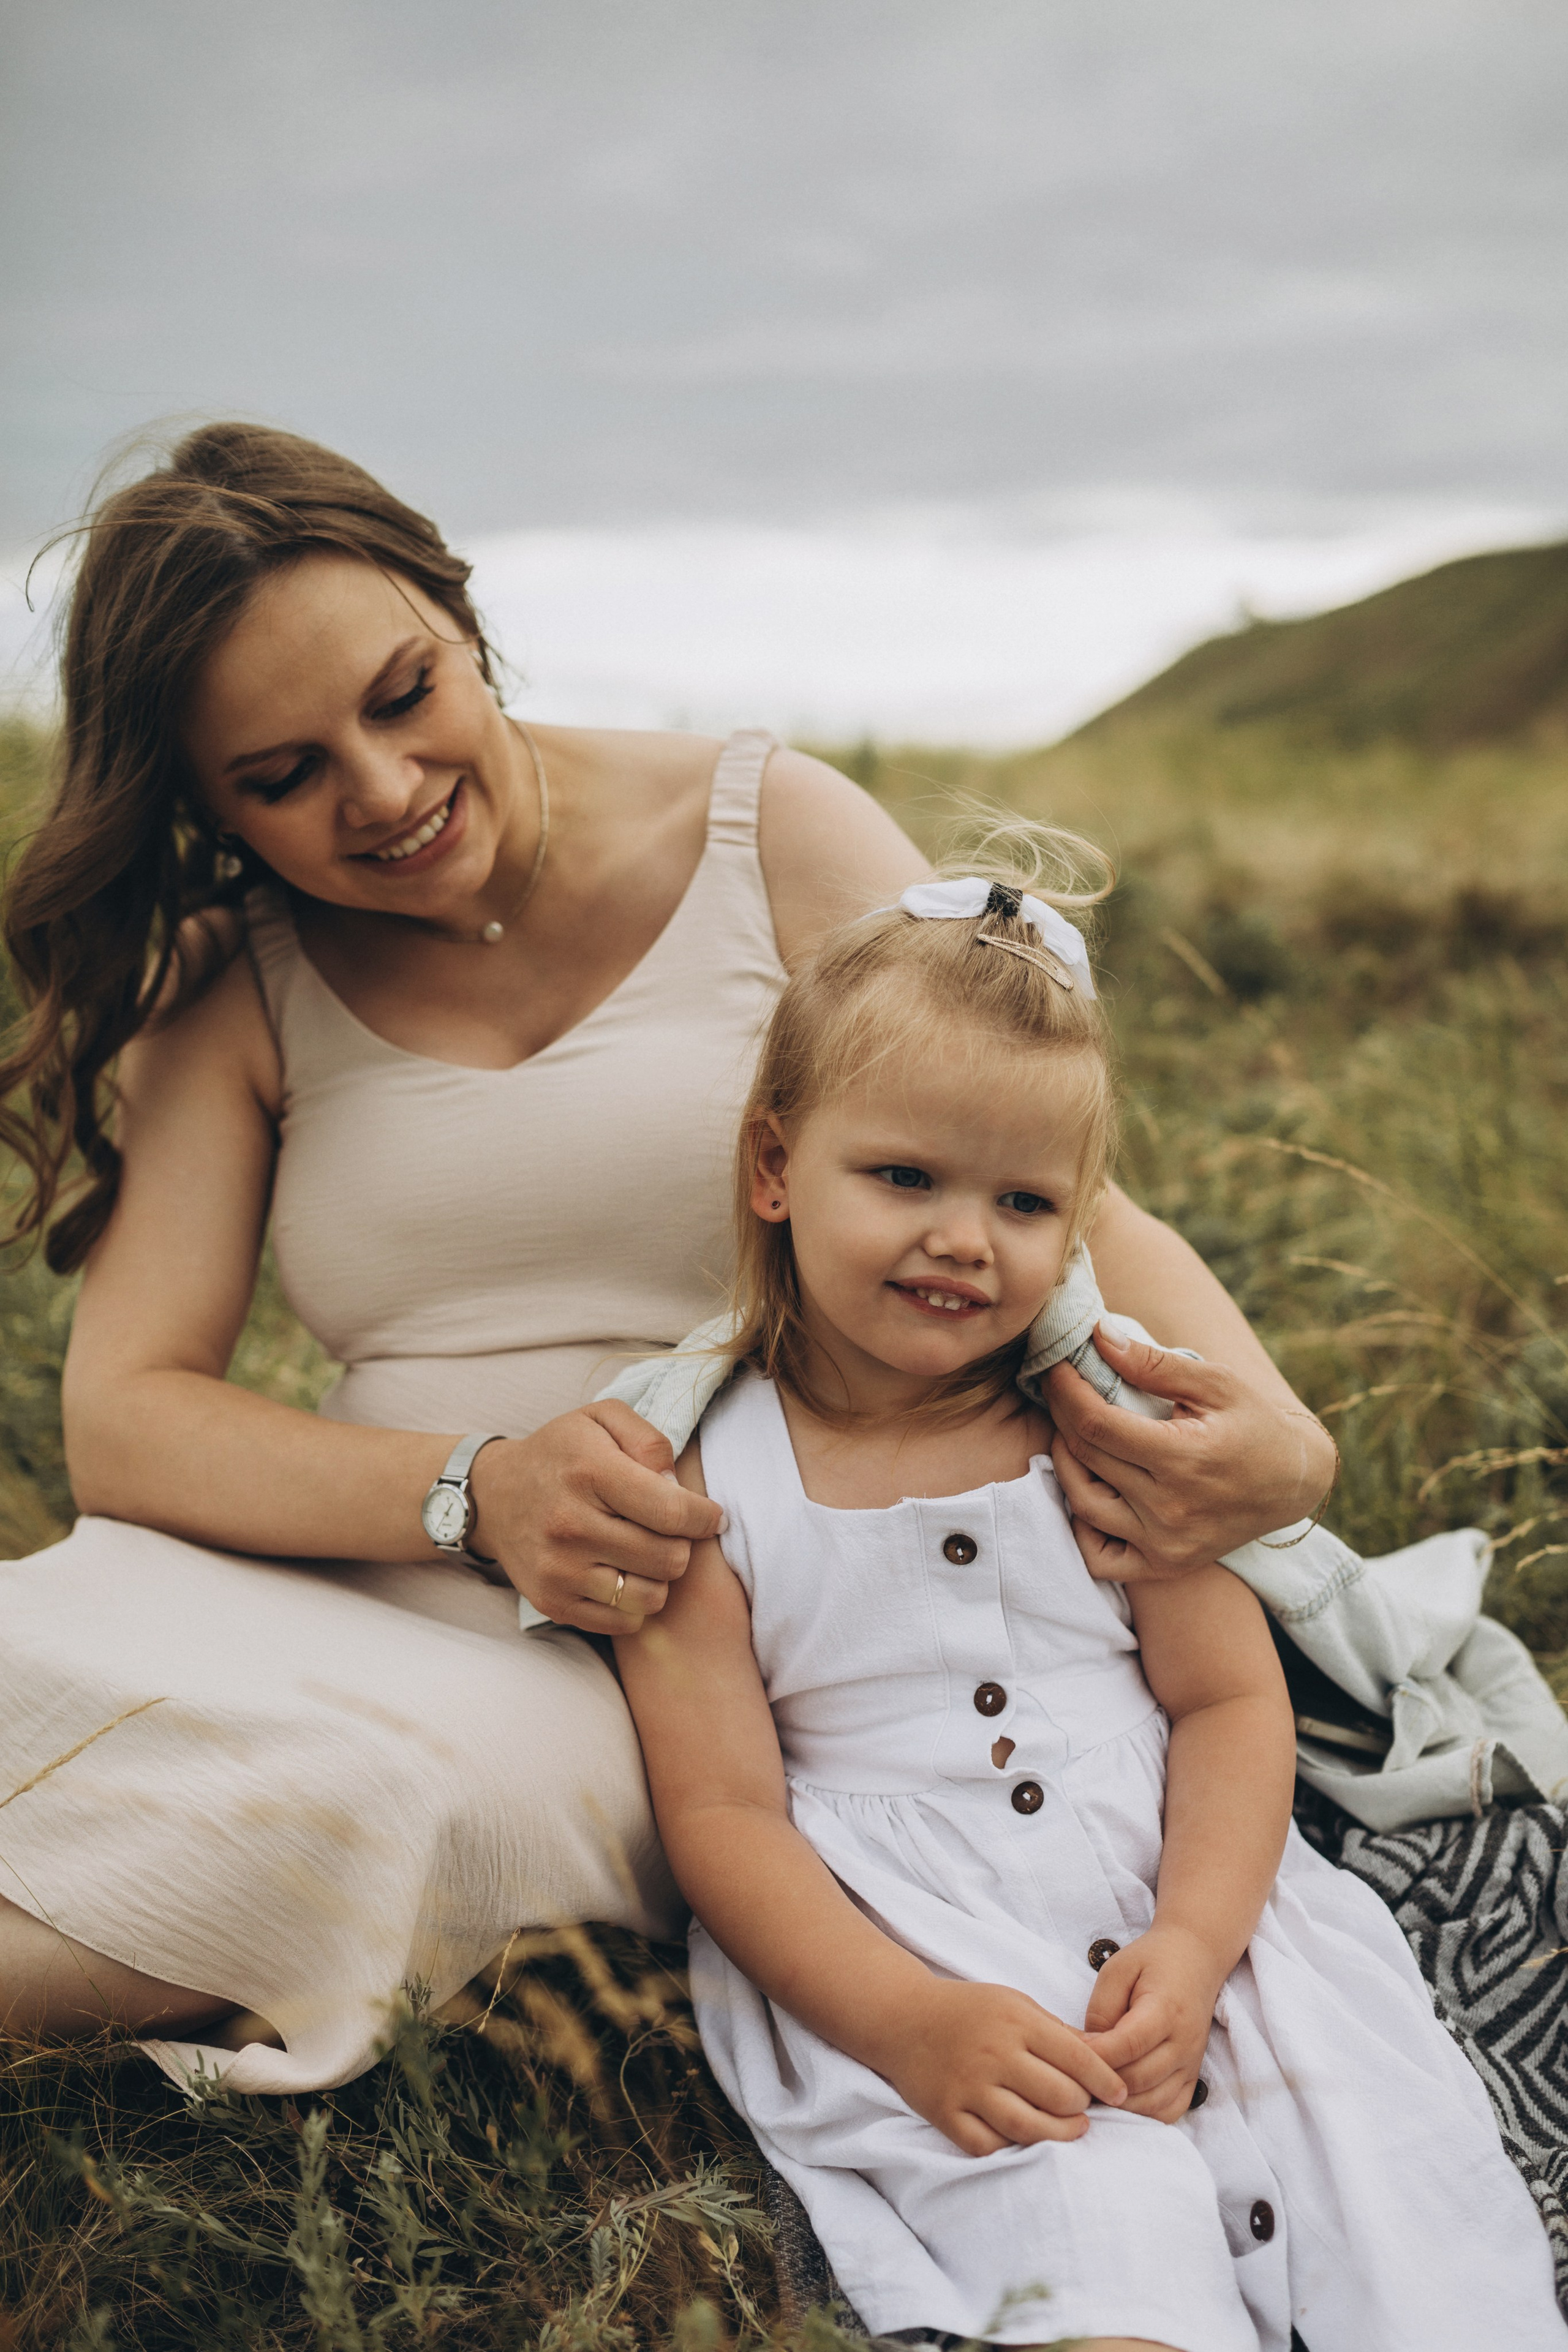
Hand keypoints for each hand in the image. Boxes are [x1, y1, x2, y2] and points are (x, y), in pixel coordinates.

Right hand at [467, 1402, 721, 1633]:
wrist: (494, 1495)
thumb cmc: (562, 1453)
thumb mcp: (601, 1418)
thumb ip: (649, 1439)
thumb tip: (676, 1484)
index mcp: (589, 1472)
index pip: (672, 1512)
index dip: (705, 1518)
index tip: (711, 1516)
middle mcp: (570, 1524)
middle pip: (668, 1558)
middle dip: (681, 1544)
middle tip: (668, 1531)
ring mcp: (558, 1569)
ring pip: (651, 1597)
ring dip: (659, 1576)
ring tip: (645, 1552)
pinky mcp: (552, 1602)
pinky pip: (625, 1622)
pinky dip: (634, 1602)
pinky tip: (623, 1573)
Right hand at [880, 1980, 1126, 2155]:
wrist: (902, 2019)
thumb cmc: (969, 2010)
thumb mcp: (1015, 2004)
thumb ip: (1056, 2032)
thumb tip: (1104, 2059)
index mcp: (1016, 2022)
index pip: (1077, 2058)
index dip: (1106, 2081)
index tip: (1120, 2094)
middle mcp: (994, 2054)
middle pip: (1060, 2097)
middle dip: (1082, 2108)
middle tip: (1085, 2109)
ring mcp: (968, 2087)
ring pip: (1030, 2128)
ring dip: (1059, 2134)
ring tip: (1070, 2128)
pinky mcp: (946, 2114)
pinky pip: (989, 2146)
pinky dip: (1012, 2147)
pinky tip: (1025, 2138)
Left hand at [1048, 1324, 1335, 1581]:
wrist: (1293, 1482)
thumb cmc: (1254, 1424)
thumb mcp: (1215, 1382)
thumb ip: (1155, 1363)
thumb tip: (1099, 1337)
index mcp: (1185, 1458)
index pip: (1098, 1425)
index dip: (1067, 1392)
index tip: (1057, 1369)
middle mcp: (1171, 1508)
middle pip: (1086, 1459)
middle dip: (1062, 1417)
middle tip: (1061, 1391)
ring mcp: (1166, 1543)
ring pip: (1083, 1505)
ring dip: (1064, 1465)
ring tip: (1071, 1435)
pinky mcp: (1165, 1565)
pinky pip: (1100, 1559)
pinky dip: (1081, 1527)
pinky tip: (1088, 1490)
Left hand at [1080, 1926, 1224, 2121]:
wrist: (1196, 1959)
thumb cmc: (1152, 1961)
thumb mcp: (1118, 1969)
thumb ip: (1101, 2009)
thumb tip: (1088, 2050)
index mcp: (1165, 2009)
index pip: (1128, 2044)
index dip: (1095, 2054)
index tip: (1067, 2052)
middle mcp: (1184, 2042)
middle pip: (1138, 2078)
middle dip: (1101, 2081)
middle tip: (1073, 2076)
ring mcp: (1192, 2064)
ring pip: (1153, 2102)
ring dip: (1119, 2103)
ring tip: (1092, 2089)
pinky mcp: (1195, 2077)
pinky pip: (1170, 2111)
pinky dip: (1143, 2114)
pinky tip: (1121, 2102)